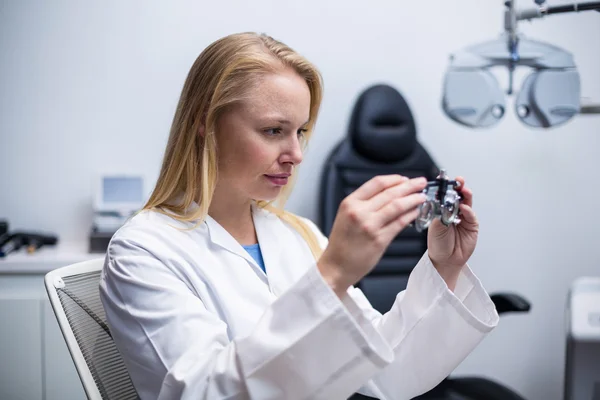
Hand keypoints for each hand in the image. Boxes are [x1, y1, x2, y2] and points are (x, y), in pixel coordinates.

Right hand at [318, 175, 427, 297]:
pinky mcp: (379, 240)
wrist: (336, 266)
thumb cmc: (342, 243)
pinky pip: (399, 223)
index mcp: (350, 203)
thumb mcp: (345, 216)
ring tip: (422, 196)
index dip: (394, 179)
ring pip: (397, 206)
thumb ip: (363, 204)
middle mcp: (359, 212)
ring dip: (413, 199)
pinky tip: (416, 212)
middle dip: (409, 186)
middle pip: (390, 193)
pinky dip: (410, 215)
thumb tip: (388, 194)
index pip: (376, 183)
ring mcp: (370, 226)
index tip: (405, 179)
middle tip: (420, 183)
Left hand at [427, 176, 478, 289]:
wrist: (445, 260)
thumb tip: (444, 200)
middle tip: (458, 181)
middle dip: (459, 187)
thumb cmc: (437, 243)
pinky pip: (471, 214)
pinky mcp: (472, 225)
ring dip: (465, 194)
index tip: (445, 178)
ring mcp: (464, 217)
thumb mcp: (434, 225)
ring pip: (467, 202)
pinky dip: (468, 210)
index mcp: (442, 209)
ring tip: (463, 189)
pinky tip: (464, 208)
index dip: (446, 186)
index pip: (445, 194)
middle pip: (458, 195)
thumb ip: (441, 212)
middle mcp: (453, 211)